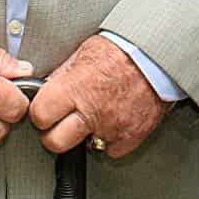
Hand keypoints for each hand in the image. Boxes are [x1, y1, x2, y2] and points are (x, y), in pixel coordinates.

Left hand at [28, 34, 170, 158]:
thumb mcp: (83, 53)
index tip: (44, 111)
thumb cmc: (124, 49)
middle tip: (60, 123)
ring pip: (83, 148)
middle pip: (54, 142)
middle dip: (54, 133)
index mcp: (75, 88)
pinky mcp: (130, 137)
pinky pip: (111, 149)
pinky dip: (109, 139)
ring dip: (84, 136)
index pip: (39, 116)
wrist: (158, 57)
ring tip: (92, 117)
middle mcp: (91, 111)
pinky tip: (111, 121)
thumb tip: (45, 89)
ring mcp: (111, 127)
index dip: (40, 114)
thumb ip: (62, 76)